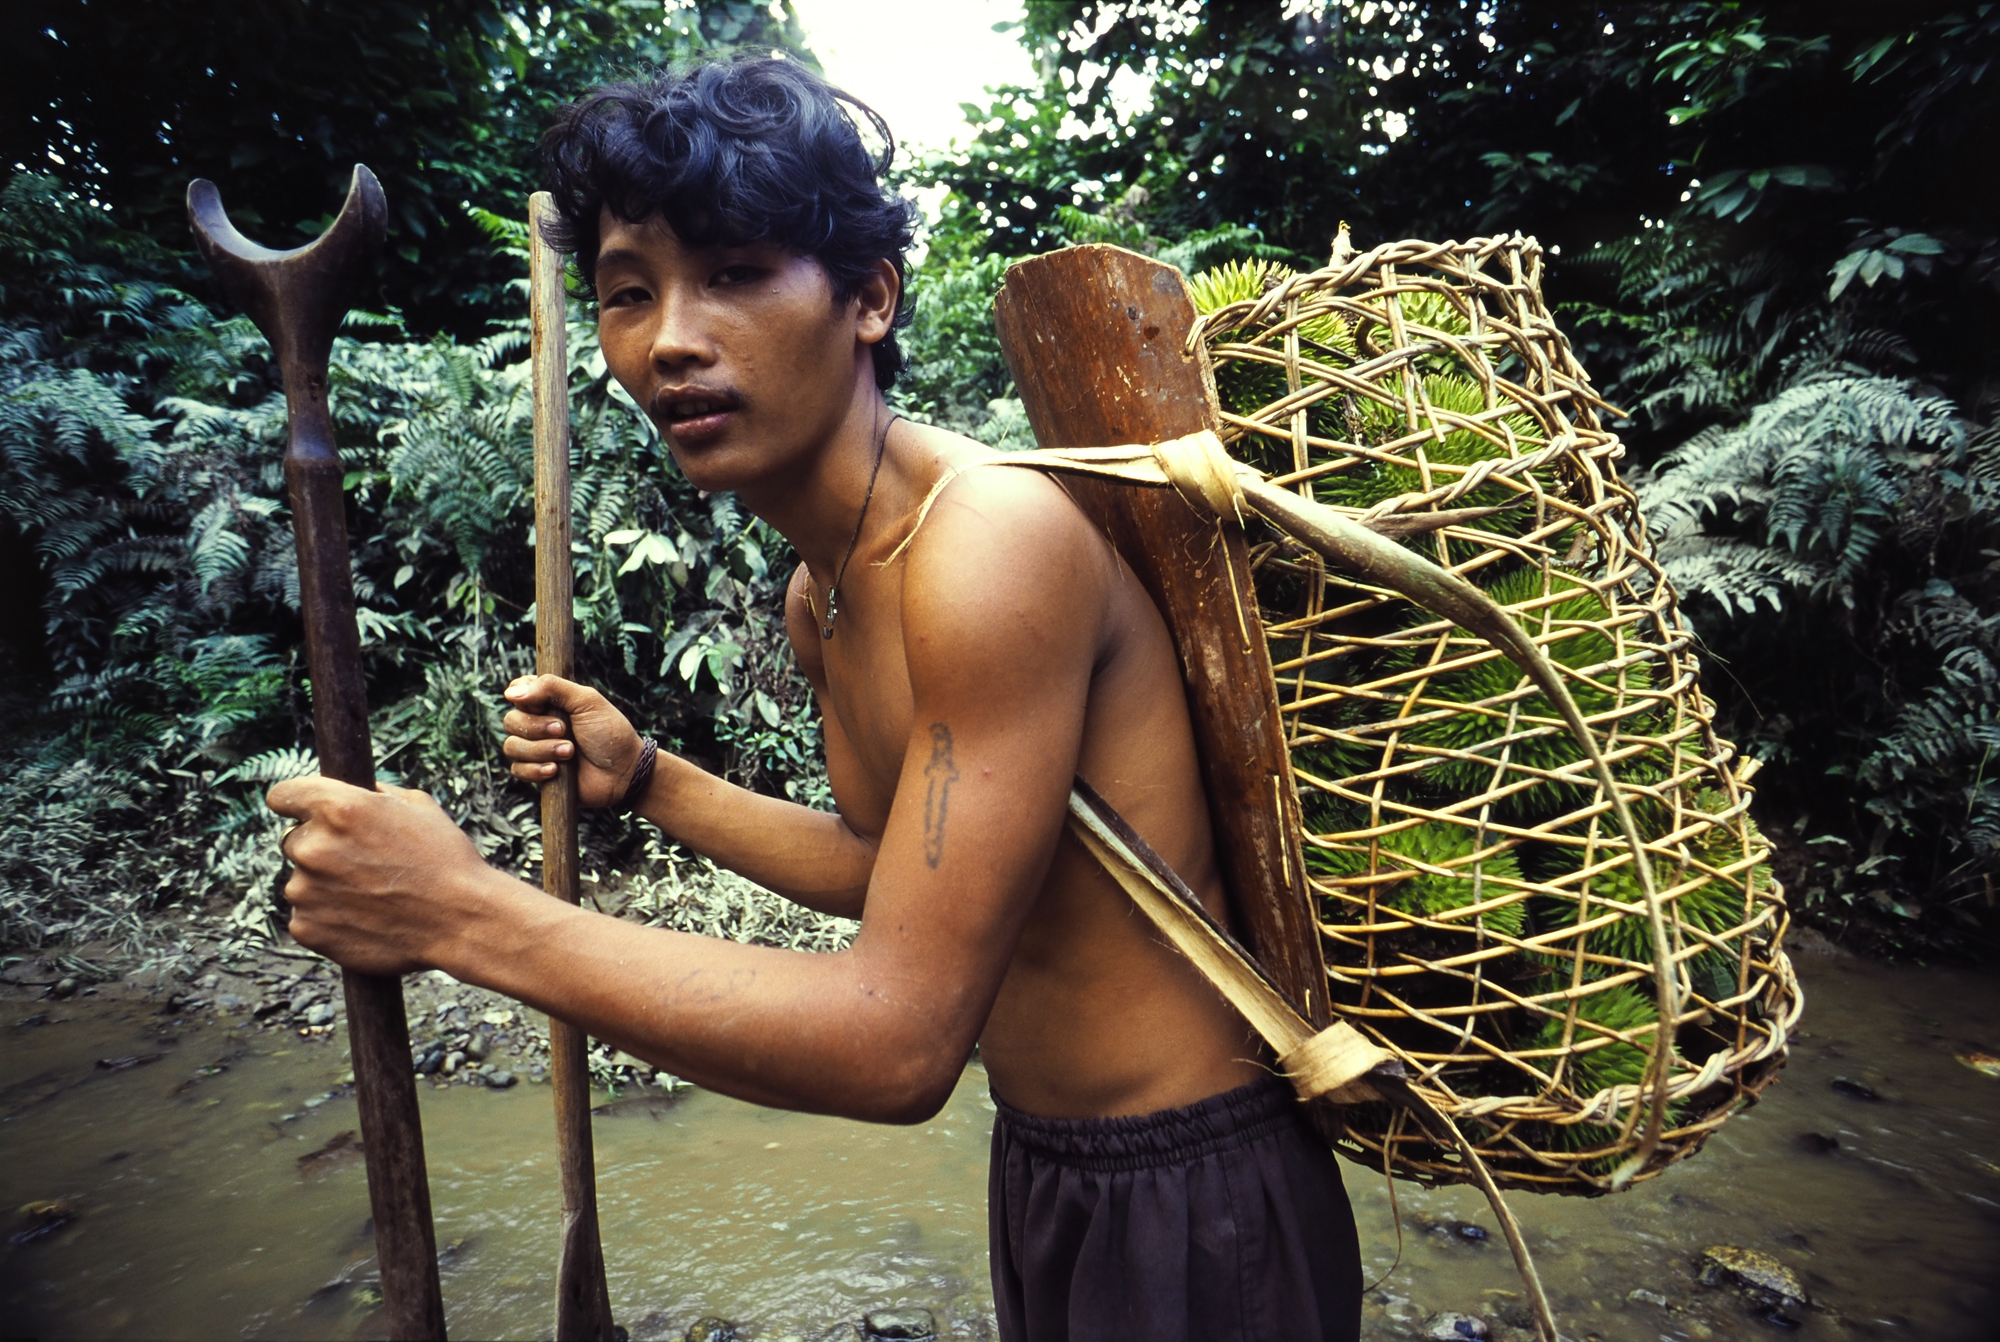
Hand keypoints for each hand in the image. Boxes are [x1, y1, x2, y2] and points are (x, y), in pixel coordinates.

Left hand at [267, 777, 489, 975]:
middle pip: (294, 840)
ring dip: (325, 885)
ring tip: (371, 895)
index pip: (283, 794)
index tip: (303, 811)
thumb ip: (374, 795)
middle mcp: (312, 846)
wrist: (460, 921)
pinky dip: (328, 917)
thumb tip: (355, 791)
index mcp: (337, 808)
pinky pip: (307, 915)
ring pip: (302, 880)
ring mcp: (305, 890)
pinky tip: (364, 917)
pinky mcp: (306, 928)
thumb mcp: (418, 807)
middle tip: (361, 863)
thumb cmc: (446, 860)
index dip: (296, 802)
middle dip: (321, 847)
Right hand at [502, 674, 644, 808]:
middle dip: (536, 727)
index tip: (540, 704)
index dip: (522, 697)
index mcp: (550, 701)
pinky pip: (518, 770)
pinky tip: (556, 770)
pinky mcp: (537, 773)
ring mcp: (537, 749)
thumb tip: (510, 692)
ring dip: (541, 750)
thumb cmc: (610, 733)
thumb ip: (551, 688)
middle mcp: (539, 723)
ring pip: (512, 746)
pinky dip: (536, 769)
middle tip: (564, 730)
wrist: (624, 771)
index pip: (517, 690)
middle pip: (511, 720)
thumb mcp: (586, 701)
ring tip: (570, 752)